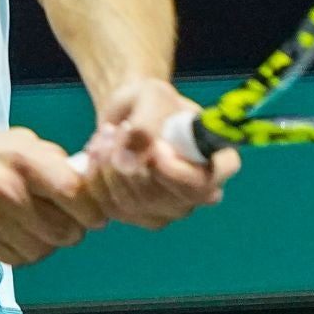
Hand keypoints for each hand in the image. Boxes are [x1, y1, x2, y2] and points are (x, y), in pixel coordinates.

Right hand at [0, 127, 106, 265]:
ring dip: (48, 244)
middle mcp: (6, 188)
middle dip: (73, 230)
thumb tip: (88, 185)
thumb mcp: (20, 141)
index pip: (74, 193)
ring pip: (42, 250)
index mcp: (23, 157)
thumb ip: (55, 162)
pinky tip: (20, 236)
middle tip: (66, 222)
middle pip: (64, 230)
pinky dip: (26, 252)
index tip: (94, 213)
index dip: (92, 209)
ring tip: (40, 228)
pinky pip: (17, 259)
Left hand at [81, 78, 239, 230]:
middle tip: (116, 130)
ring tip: (106, 136)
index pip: (211, 181)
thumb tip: (129, 163)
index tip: (155, 149)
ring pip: (134, 203)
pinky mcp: (138, 216)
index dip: (179, 173)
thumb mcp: (151, 97)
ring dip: (108, 166)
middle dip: (131, 162)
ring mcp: (170, 209)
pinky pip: (111, 207)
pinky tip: (98, 154)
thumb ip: (146, 124)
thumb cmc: (150, 102)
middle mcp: (200, 192)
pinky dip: (96, 178)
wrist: (128, 115)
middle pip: (166, 197)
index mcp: (218, 160)